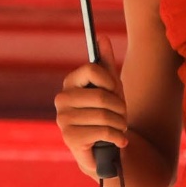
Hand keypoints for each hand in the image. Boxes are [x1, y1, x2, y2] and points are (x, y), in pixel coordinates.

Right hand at [54, 59, 127, 177]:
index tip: (115, 91)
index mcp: (70, 83)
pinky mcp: (70, 139)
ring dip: (120, 123)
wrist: (102, 148)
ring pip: (104, 115)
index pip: (91, 69)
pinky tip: (120, 140)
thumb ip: (105, 64)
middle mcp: (62, 100)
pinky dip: (117, 137)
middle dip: (120, 107)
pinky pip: (102, 132)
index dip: (110, 81)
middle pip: (101, 95)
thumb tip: (103, 38)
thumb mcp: (109, 88)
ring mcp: (63, 120)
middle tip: (123, 115)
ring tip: (121, 128)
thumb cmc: (105, 113)